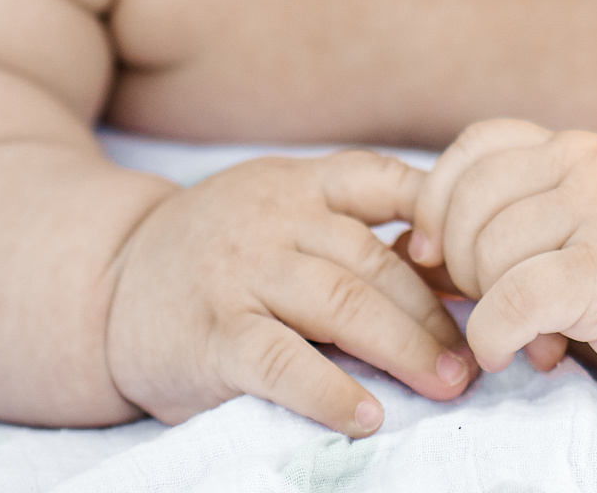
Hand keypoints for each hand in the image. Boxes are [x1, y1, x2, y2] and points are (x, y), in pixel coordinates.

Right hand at [105, 150, 476, 435]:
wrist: (109, 280)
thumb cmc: (221, 252)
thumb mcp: (280, 215)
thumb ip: (346, 233)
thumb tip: (451, 273)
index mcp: (301, 182)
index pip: (384, 180)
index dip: (442, 217)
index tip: (486, 261)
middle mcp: (276, 219)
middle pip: (374, 258)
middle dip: (434, 308)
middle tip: (478, 352)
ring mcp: (242, 272)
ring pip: (341, 303)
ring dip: (404, 346)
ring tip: (448, 382)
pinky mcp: (213, 332)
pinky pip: (281, 361)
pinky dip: (329, 390)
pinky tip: (368, 416)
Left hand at [409, 120, 596, 408]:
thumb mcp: (573, 226)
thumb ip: (507, 220)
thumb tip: (410, 248)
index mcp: (572, 148)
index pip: (475, 147)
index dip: (440, 200)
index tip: (439, 255)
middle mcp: (587, 164)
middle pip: (471, 203)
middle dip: (460, 266)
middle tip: (490, 305)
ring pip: (492, 251)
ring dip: (486, 307)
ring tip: (521, 335)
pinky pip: (520, 295)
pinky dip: (495, 332)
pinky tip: (508, 353)